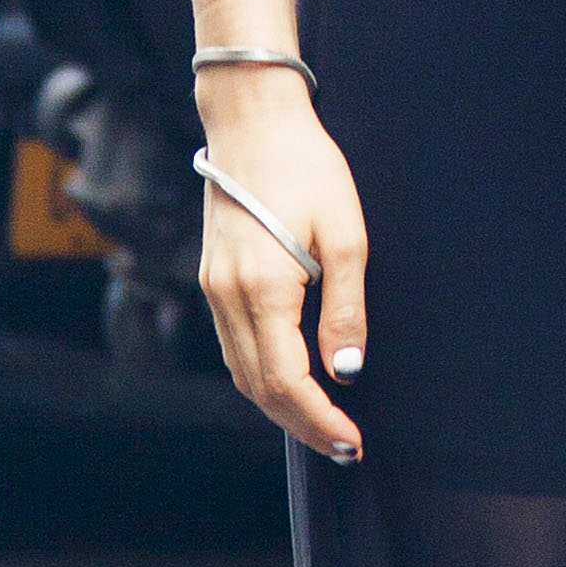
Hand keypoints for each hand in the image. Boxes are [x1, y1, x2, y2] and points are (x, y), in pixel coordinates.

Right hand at [193, 67, 369, 457]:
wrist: (253, 119)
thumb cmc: (307, 167)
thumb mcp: (344, 235)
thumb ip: (346, 309)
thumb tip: (347, 372)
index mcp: (262, 287)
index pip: (285, 380)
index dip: (318, 418)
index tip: (351, 439)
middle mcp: (227, 296)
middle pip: (258, 388)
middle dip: (301, 425)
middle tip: (345, 446)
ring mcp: (214, 289)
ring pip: (241, 372)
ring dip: (280, 406)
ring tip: (323, 425)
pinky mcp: (214, 279)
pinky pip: (234, 347)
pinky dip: (262, 377)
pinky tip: (293, 383)